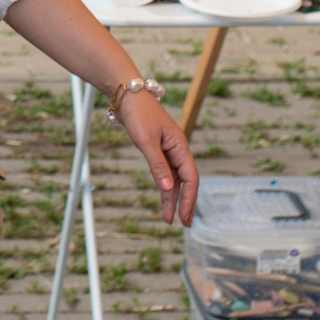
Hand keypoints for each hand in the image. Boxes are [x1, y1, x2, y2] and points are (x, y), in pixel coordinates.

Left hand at [118, 92, 197, 224]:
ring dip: (171, 198)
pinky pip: (164, 172)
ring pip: (174, 179)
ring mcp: (168, 150)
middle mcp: (177, 150)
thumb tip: (168, 188)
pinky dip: (164, 186)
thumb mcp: (147, 141)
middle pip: (185, 181)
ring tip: (169, 219)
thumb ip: (157, 165)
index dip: (189, 198)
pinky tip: (163, 198)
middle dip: (184, 203)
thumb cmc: (139, 115)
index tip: (185, 217)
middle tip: (182, 224)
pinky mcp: (157, 149)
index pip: (191, 177)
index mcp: (180, 146)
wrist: (128, 95)